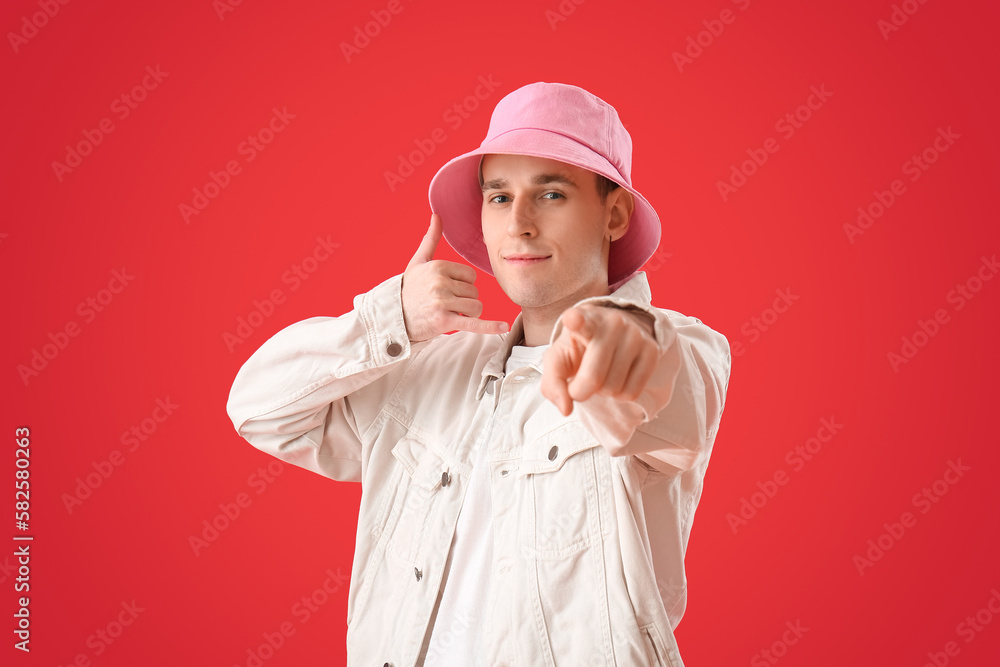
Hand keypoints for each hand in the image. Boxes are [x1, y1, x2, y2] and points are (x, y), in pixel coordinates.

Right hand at [402, 213, 508, 342]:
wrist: (394, 317)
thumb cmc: (409, 289)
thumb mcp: (418, 262)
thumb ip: (431, 239)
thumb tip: (437, 215)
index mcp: (438, 266)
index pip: (471, 276)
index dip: (463, 285)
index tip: (447, 290)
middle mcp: (441, 282)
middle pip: (474, 291)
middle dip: (464, 300)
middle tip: (444, 304)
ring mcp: (442, 302)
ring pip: (476, 306)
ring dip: (467, 313)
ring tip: (449, 313)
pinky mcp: (444, 320)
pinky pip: (473, 323)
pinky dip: (489, 327)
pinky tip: (503, 328)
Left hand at [541, 304, 658, 416]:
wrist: (612, 335)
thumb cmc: (579, 348)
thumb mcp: (558, 360)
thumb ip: (552, 384)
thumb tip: (566, 409)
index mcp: (583, 319)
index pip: (580, 320)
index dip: (575, 320)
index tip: (572, 318)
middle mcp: (612, 322)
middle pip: (593, 377)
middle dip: (580, 392)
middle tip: (578, 385)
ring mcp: (635, 335)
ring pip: (614, 388)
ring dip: (602, 393)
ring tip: (601, 374)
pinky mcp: (652, 350)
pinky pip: (632, 393)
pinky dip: (620, 396)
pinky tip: (617, 378)